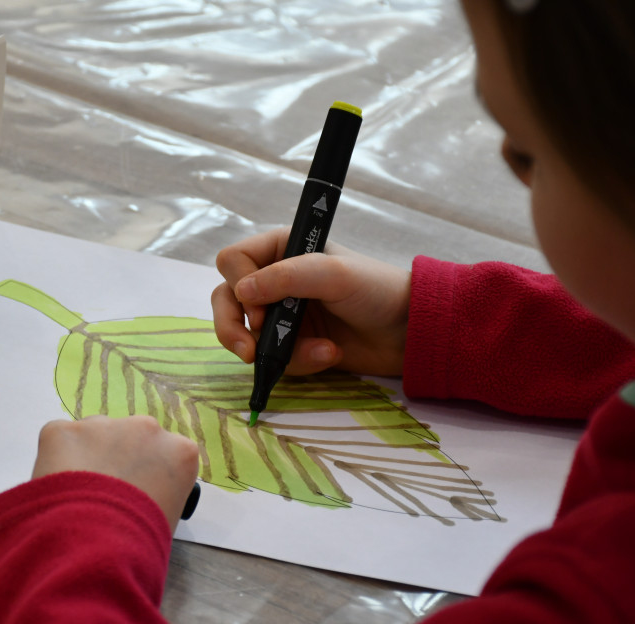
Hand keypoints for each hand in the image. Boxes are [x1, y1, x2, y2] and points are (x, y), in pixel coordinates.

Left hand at [33, 416, 199, 532]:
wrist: (91, 548)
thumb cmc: (138, 544)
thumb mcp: (167, 519)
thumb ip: (158, 495)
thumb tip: (135, 499)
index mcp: (180, 452)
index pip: (167, 455)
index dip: (148, 475)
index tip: (136, 494)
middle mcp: (145, 428)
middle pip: (131, 438)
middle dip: (118, 459)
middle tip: (105, 495)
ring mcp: (102, 424)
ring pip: (94, 435)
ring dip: (87, 456)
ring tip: (77, 496)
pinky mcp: (61, 429)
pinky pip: (59, 441)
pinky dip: (55, 461)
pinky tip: (56, 490)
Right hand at [212, 227, 410, 375]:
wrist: (409, 330)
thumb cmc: (376, 289)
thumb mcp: (335, 274)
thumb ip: (287, 278)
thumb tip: (240, 293)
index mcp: (280, 249)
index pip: (233, 262)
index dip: (240, 286)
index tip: (260, 310)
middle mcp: (274, 280)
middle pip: (226, 300)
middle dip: (232, 328)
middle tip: (248, 352)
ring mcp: (282, 314)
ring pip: (248, 335)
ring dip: (278, 350)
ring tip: (318, 352)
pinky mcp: (293, 344)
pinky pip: (275, 358)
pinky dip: (301, 361)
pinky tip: (330, 354)